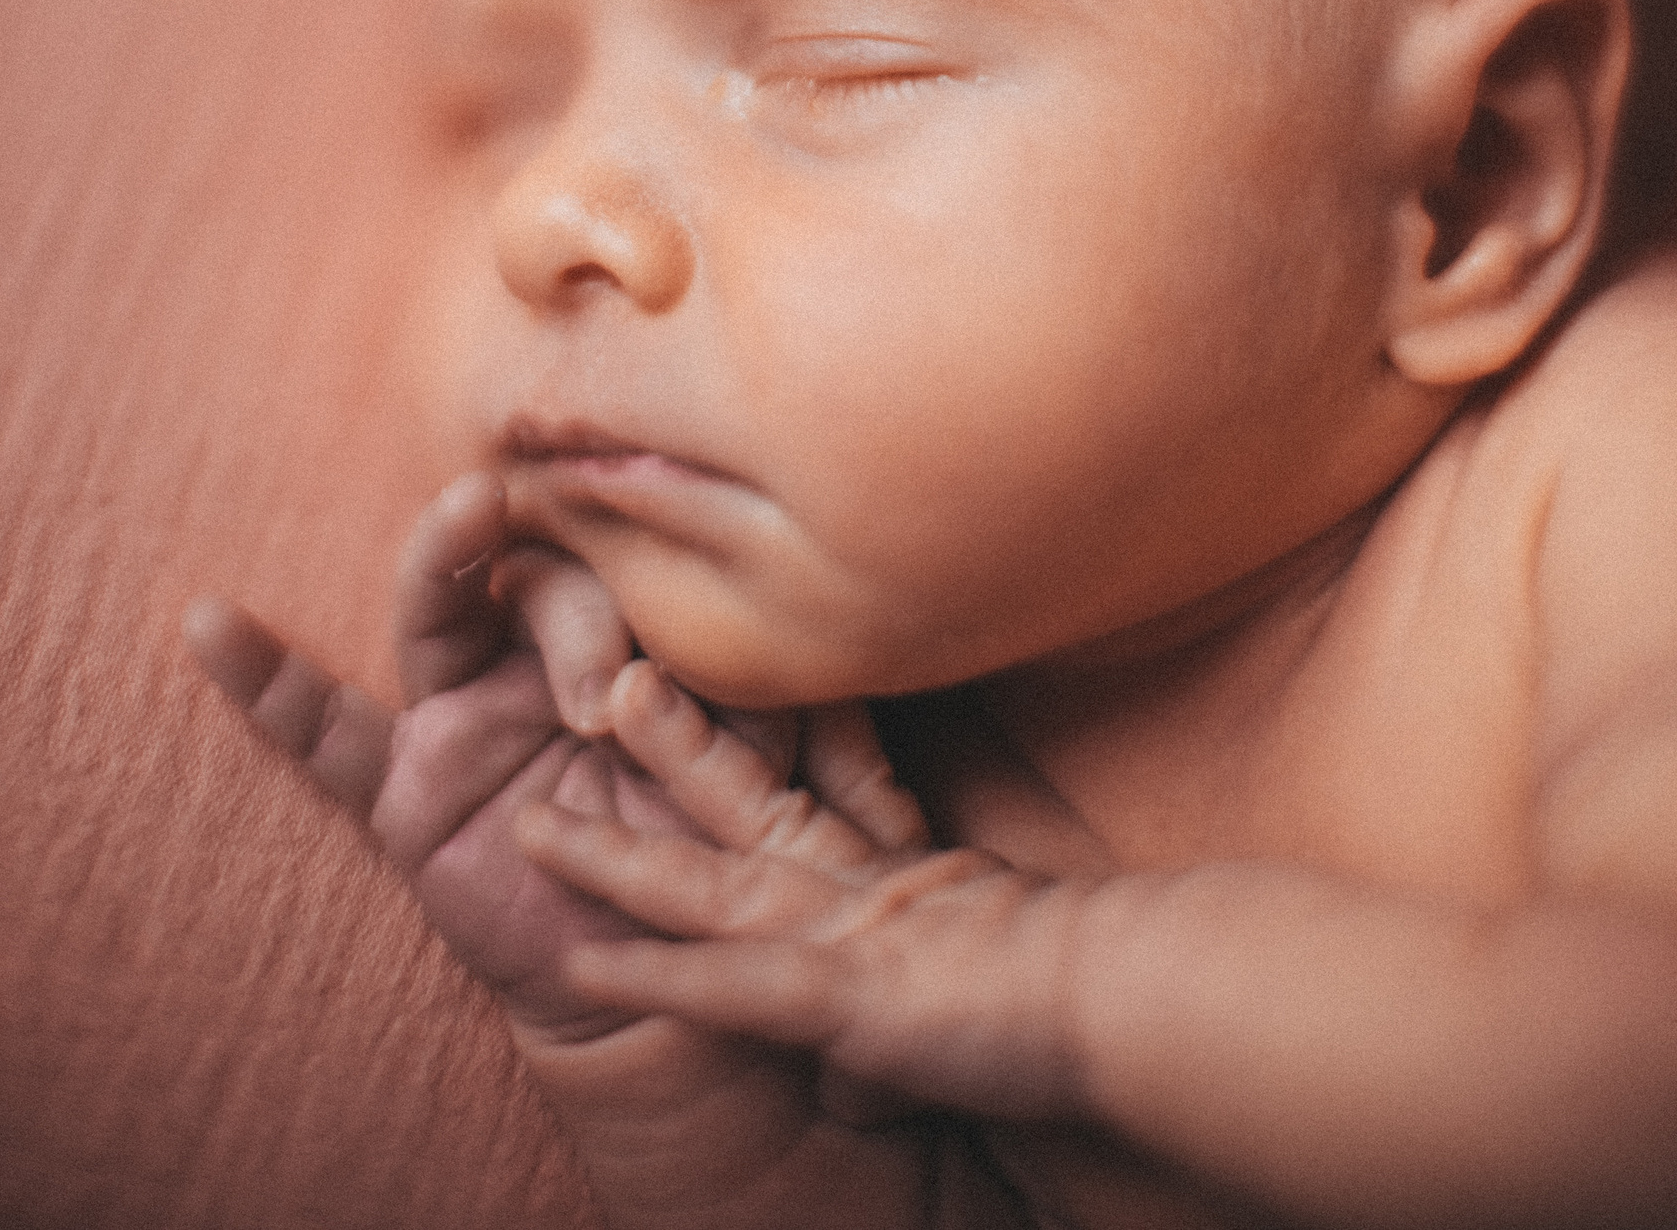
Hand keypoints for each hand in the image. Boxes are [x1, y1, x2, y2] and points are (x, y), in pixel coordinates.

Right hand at [185, 472, 797, 1041]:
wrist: (669, 974)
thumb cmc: (719, 846)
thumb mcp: (758, 760)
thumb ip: (753, 689)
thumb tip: (760, 626)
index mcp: (623, 638)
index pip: (627, 570)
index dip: (649, 603)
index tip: (682, 670)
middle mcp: (531, 658)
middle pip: (536, 580)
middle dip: (579, 626)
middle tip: (610, 706)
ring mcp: (460, 714)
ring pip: (439, 614)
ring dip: (445, 558)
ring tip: (465, 508)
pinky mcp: (405, 791)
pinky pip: (326, 735)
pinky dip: (267, 683)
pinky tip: (212, 623)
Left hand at [518, 659, 1089, 1124]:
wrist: (1148, 992)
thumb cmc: (1104, 974)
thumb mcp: (1020, 932)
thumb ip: (961, 920)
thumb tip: (942, 918)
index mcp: (905, 867)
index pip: (810, 786)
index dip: (741, 741)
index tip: (682, 685)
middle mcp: (862, 884)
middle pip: (740, 799)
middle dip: (661, 748)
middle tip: (595, 683)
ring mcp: (848, 932)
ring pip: (706, 879)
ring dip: (615, 856)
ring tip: (528, 828)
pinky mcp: (847, 994)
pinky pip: (732, 984)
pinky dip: (658, 974)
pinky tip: (586, 961)